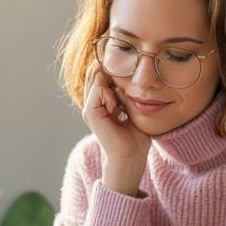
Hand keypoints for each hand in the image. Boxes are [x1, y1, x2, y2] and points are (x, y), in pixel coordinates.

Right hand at [82, 63, 150, 195]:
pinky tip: (116, 109)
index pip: (99, 77)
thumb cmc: (135, 135)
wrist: (132, 154)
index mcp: (101, 105)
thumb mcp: (130, 107)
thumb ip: (123, 93)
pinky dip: (109, 95)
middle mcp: (92, 106)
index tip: (124, 82)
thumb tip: (122, 74)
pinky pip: (98, 91)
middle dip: (109, 74)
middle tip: (122, 89)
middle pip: (94, 75)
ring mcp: (89, 110)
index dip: (110, 72)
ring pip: (96, 80)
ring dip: (111, 87)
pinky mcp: (90, 114)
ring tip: (119, 106)